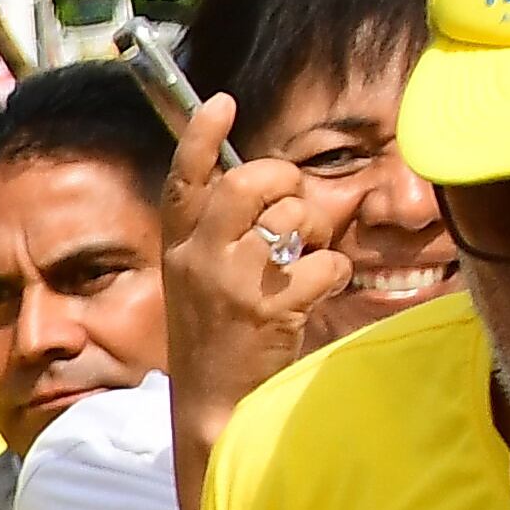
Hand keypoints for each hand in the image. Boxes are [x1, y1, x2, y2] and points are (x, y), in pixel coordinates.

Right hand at [164, 97, 348, 445]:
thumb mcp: (195, 282)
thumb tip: (265, 187)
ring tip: (301, 261)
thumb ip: (217, 234)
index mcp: (178, 249)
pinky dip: (331, 274)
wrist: (213, 408)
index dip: (201, 136)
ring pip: (293, 218)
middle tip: (290, 202)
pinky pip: (325, 262)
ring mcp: (233, 283)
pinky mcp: (270, 308)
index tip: (221, 102)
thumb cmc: (215, 339)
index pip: (183, 180)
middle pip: (247, 182)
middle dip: (283, 180)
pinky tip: (314, 295)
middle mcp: (198, 260)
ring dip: (313, 233)